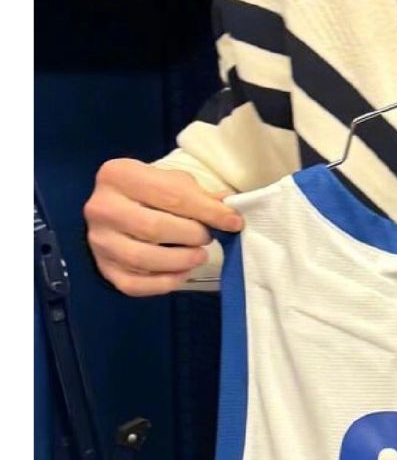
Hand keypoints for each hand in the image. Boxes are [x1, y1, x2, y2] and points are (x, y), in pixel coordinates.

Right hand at [84, 158, 242, 296]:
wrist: (117, 207)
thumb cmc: (151, 190)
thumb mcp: (173, 181)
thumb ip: (199, 196)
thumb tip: (230, 213)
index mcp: (118, 175)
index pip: (170, 195)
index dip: (207, 211)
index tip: (234, 222)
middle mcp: (101, 207)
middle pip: (154, 228)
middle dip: (191, 236)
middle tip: (208, 237)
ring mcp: (98, 240)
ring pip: (143, 259)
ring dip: (180, 261)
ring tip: (199, 256)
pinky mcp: (102, 267)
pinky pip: (134, 284)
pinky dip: (164, 283)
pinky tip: (182, 273)